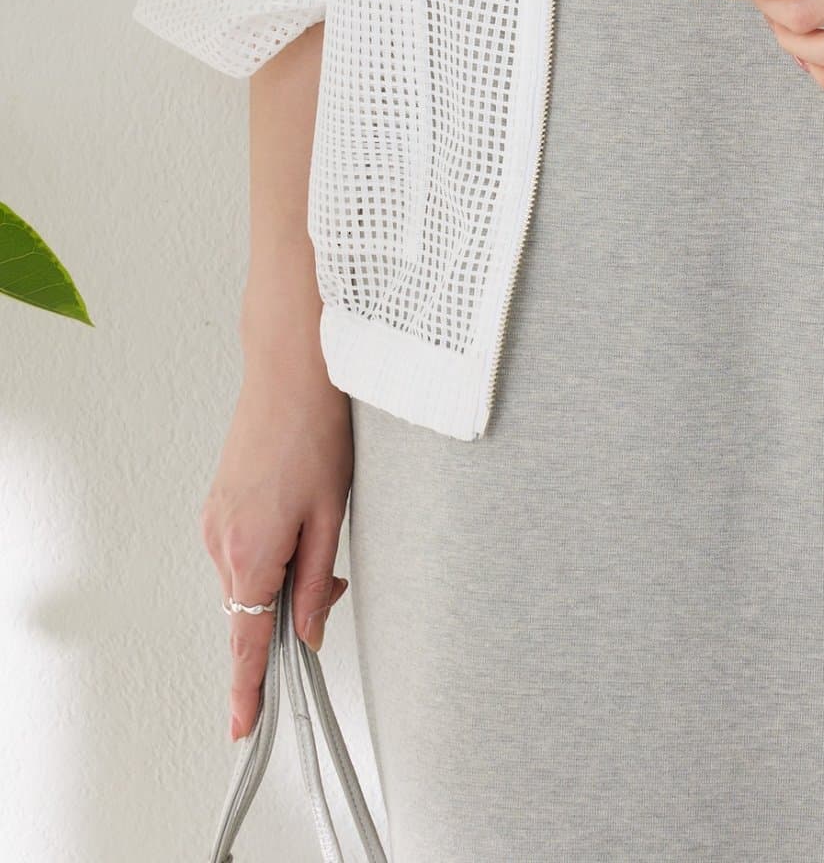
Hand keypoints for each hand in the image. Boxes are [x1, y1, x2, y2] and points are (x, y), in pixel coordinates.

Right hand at [200, 353, 352, 740]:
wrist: (291, 371)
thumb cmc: (317, 432)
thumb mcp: (333, 513)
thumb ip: (318, 581)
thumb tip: (309, 633)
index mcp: (251, 551)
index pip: (247, 641)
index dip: (247, 689)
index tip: (243, 728)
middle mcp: (220, 541)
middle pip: (253, 608)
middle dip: (290, 609)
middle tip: (333, 576)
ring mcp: (213, 522)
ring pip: (249, 578)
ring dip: (283, 572)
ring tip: (320, 522)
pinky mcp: (217, 505)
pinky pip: (242, 550)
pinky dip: (270, 549)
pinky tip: (297, 513)